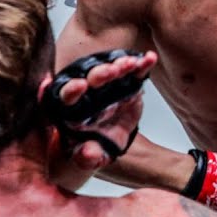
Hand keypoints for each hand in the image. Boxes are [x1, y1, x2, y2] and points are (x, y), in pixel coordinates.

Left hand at [41, 50, 156, 169]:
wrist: (110, 140)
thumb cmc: (93, 147)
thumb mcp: (90, 157)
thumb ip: (87, 158)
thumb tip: (87, 154)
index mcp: (72, 107)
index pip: (66, 95)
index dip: (72, 89)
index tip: (80, 86)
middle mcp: (88, 91)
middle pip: (90, 77)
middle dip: (100, 73)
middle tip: (111, 71)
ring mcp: (107, 84)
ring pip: (111, 69)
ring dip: (120, 65)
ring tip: (130, 64)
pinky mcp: (126, 82)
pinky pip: (133, 71)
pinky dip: (141, 64)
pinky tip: (150, 58)